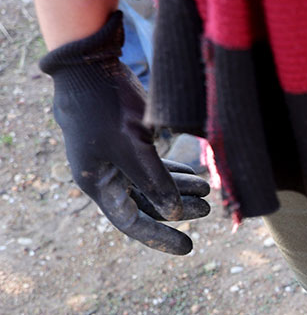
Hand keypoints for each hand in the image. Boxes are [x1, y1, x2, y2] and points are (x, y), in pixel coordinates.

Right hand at [39, 11, 209, 254]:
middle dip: (178, 208)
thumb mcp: (133, 147)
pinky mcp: (126, 142)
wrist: (89, 66)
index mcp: (98, 182)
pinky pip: (152, 166)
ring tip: (208, 190)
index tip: (189, 248)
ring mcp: (115, 159)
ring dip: (180, 189)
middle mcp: (105, 175)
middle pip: (145, 204)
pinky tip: (195, 175)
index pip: (130, 222)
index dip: (160, 237)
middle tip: (208, 209)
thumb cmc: (107, 107)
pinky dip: (173, 172)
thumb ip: (154, 181)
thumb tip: (172, 214)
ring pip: (151, 184)